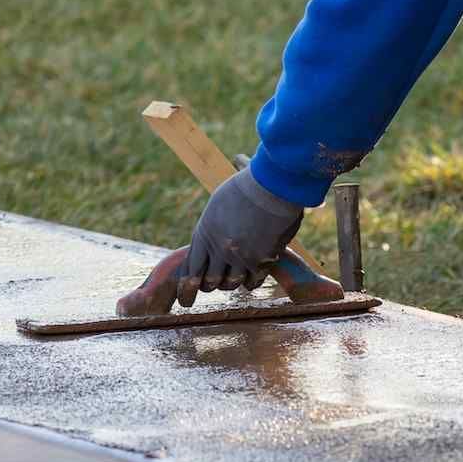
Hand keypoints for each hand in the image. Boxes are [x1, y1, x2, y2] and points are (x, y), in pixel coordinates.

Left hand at [173, 166, 303, 304]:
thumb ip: (223, 201)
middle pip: (210, 282)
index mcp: (205, 231)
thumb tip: (238, 161)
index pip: (191, 268)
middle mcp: (219, 247)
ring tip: (235, 278)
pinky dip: (251, 281)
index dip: (188, 287)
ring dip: (232, 283)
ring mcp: (240, 256)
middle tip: (215, 283)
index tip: (186, 299)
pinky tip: (253, 276)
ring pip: (231, 284)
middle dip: (211, 285)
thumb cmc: (251, 182)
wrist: (276, 186)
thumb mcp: (225, 193)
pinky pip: (252, 282)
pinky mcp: (262, 261)